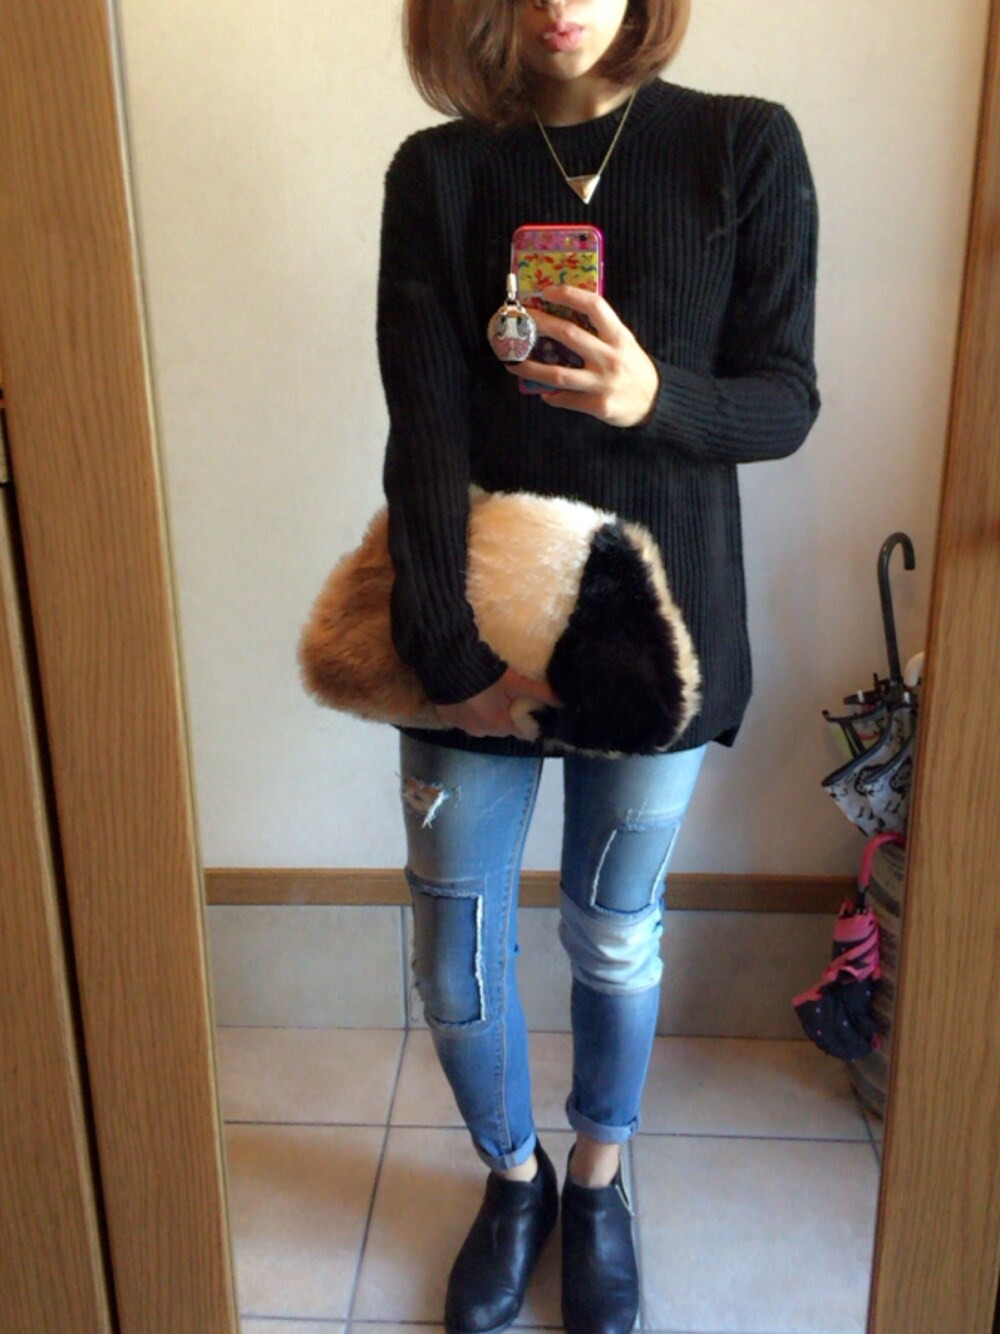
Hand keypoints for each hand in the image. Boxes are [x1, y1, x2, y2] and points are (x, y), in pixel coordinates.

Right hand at [435, 668, 560, 737]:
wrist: (444, 660)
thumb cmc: (484, 671)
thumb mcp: (516, 680)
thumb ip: (541, 693)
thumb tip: (564, 703)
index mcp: (500, 725)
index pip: (525, 731)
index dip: (533, 718)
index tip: (536, 703)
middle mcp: (481, 732)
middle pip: (504, 726)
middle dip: (510, 712)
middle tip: (512, 690)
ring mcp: (461, 725)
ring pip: (484, 721)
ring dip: (488, 709)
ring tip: (490, 688)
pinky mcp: (446, 715)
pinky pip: (465, 714)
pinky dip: (470, 706)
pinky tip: (471, 690)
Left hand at [505, 284, 659, 427]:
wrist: (656, 402)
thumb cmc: (633, 368)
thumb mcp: (624, 343)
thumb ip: (601, 331)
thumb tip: (564, 316)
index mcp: (619, 336)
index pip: (594, 306)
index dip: (569, 295)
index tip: (547, 291)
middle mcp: (611, 357)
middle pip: (568, 335)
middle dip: (540, 324)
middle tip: (521, 321)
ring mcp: (604, 382)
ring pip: (559, 373)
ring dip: (531, 368)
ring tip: (513, 363)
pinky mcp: (598, 405)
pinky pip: (566, 399)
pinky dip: (551, 396)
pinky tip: (543, 393)